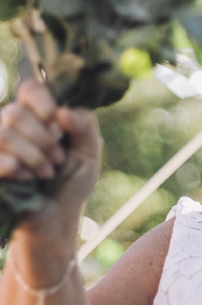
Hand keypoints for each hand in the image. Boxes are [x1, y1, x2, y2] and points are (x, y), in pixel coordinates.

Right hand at [0, 81, 100, 238]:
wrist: (59, 215)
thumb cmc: (74, 178)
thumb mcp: (89, 150)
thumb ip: (85, 125)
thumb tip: (62, 113)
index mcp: (40, 115)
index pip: (30, 89)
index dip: (43, 103)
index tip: (58, 126)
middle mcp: (14, 125)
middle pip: (15, 111)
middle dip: (43, 138)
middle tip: (58, 159)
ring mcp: (0, 146)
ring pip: (4, 132)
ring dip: (33, 155)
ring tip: (47, 172)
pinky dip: (18, 168)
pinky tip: (28, 179)